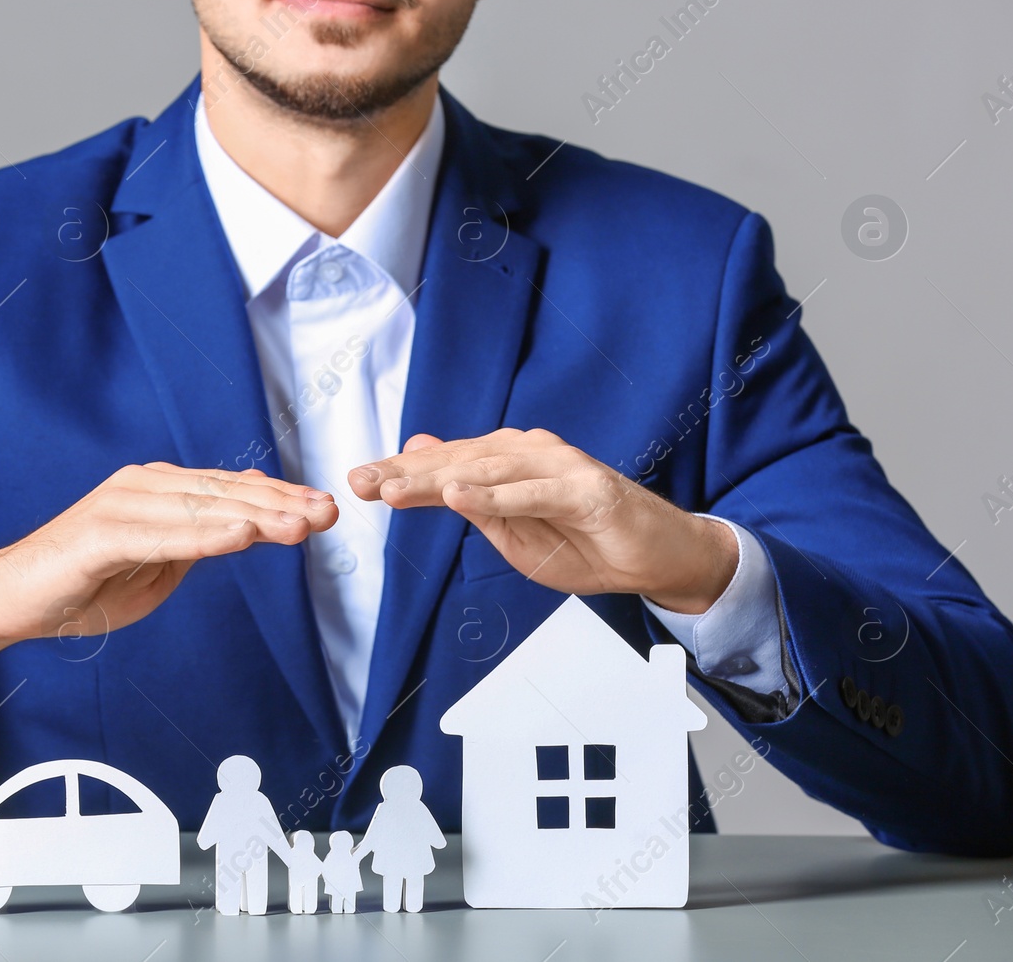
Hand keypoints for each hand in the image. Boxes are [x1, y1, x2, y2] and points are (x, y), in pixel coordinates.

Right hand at [0, 462, 337, 676]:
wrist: (11, 599)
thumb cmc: (81, 584)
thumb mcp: (156, 567)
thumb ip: (194, 546)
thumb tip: (242, 530)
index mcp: (158, 491)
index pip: (230, 490)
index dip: (279, 497)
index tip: (322, 509)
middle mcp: (142, 487)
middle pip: (224, 491)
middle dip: (280, 502)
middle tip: (327, 513)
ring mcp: (120, 506)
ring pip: (200, 508)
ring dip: (254, 516)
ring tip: (298, 526)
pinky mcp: (99, 534)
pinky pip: (162, 535)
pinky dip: (204, 535)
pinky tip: (240, 536)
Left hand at [347, 427, 736, 613]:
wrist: (655, 559)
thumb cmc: (586, 544)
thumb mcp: (513, 535)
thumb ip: (472, 501)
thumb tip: (424, 465)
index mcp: (506, 463)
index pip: (445, 464)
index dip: (400, 472)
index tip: (357, 482)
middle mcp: (528, 453)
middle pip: (457, 462)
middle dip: (405, 473)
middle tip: (361, 482)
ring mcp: (558, 466)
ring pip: (487, 471)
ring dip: (437, 481)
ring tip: (395, 490)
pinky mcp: (586, 488)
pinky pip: (532, 492)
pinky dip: (494, 495)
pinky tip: (459, 497)